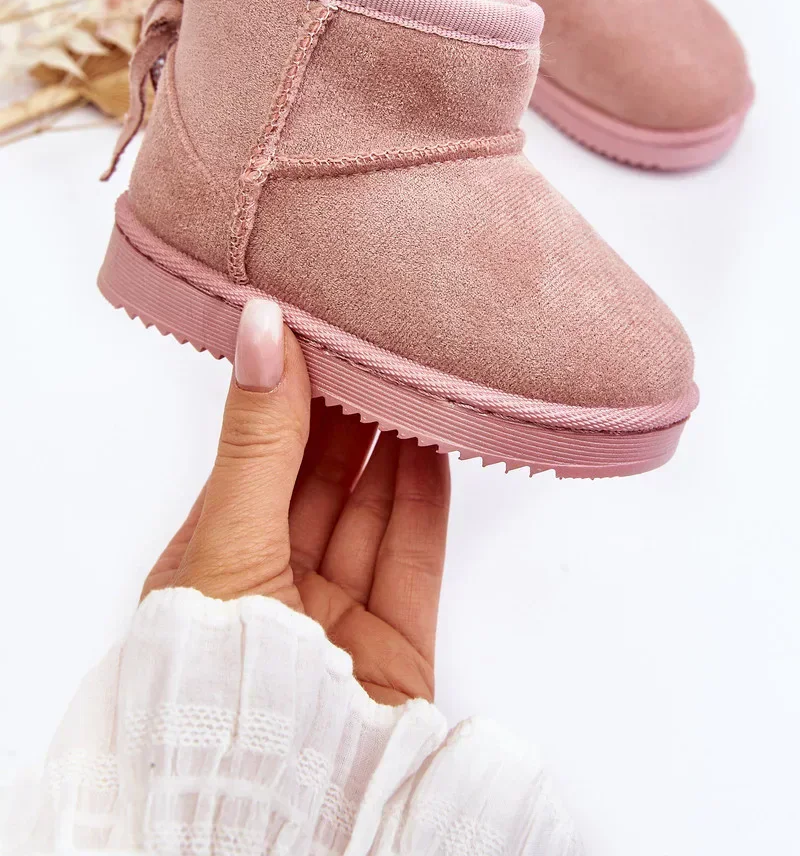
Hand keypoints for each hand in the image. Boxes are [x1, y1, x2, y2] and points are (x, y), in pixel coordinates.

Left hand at [142, 300, 450, 704]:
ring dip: (390, 446)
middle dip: (344, 414)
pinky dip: (425, 495)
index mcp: (211, 564)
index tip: (315, 331)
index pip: (254, 461)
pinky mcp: (395, 644)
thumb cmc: (224, 675)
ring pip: (369, 511)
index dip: (285, 396)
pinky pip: (413, 553)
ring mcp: (336, 616)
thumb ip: (258, 438)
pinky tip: (434, 439)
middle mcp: (273, 586)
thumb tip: (262, 327)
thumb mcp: (228, 540)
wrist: (283, 811)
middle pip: (316, 482)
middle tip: (374, 343)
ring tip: (412, 375)